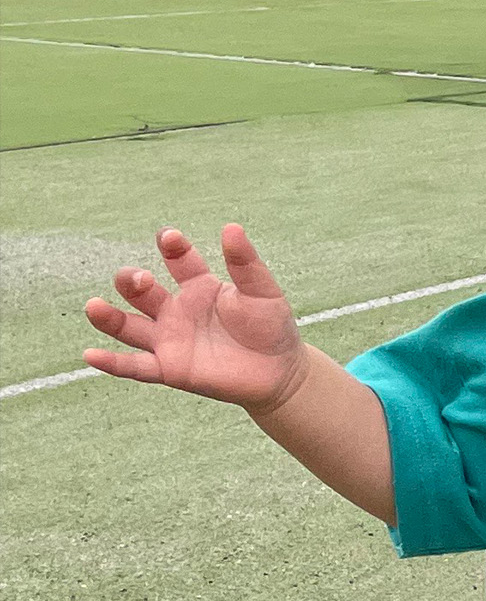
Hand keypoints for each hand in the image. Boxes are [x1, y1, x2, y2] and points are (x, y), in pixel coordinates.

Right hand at [84, 224, 306, 411]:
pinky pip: (136, 366)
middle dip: (134, 282)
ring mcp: (169, 339)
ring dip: (109, 318)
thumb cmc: (271, 327)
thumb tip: (232, 228)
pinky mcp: (170, 369)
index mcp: (197, 286)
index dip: (172, 248)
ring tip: (93, 306)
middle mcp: (175, 310)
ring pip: (129, 327)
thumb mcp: (262, 292)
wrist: (281, 372)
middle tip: (141, 279)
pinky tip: (90, 355)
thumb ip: (245, 264)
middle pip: (142, 292)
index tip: (170, 237)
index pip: (178, 260)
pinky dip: (112, 363)